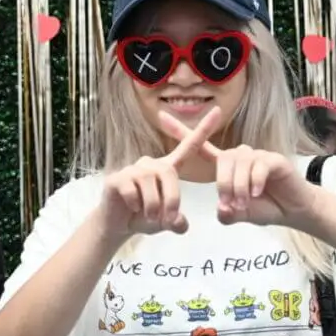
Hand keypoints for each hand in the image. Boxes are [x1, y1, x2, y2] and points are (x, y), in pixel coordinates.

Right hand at [97, 107, 221, 237]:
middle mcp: (151, 164)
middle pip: (169, 174)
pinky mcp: (118, 178)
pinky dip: (136, 206)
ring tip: (147, 215)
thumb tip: (180, 224)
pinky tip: (131, 206)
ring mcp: (133, 169)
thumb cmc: (144, 217)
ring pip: (150, 185)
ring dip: (152, 207)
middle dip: (171, 200)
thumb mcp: (166, 222)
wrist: (117, 224)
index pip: (188, 147)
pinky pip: (132, 192)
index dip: (203, 130)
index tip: (218, 111)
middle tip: (166, 219)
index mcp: (167, 168)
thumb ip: (176, 222)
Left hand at [157, 112, 319, 229]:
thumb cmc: (265, 207)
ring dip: (238, 185)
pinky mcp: (273, 159)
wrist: (294, 211)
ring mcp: (258, 155)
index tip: (160, 117)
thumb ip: (227, 214)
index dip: (180, 132)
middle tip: (230, 204)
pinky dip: (254, 181)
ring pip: (238, 163)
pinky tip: (257, 192)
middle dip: (223, 185)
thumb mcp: (240, 214)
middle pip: (222, 161)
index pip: (201, 146)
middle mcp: (240, 156)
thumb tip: (222, 210)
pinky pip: (258, 166)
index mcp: (227, 166)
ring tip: (244, 202)